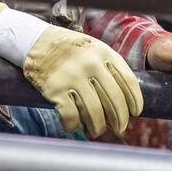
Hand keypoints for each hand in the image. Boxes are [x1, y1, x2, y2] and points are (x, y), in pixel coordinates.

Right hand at [21, 26, 142, 138]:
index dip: (135, 101)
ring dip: (98, 127)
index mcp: (103, 53)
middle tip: (119, 127)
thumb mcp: (94, 48)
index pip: (127, 82)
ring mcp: (73, 77)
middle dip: (120, 119)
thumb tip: (125, 99)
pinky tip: (73, 125)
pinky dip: (73, 126)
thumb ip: (109, 67)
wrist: (36, 40)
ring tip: (96, 130)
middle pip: (114, 101)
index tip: (135, 112)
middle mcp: (90, 64)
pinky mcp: (55, 89)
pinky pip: (71, 116)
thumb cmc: (70, 48)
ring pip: (95, 113)